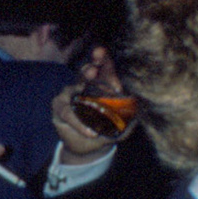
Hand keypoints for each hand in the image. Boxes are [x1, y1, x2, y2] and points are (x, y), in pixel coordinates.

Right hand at [51, 46, 127, 162]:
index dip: (103, 61)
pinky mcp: (59, 109)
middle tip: (93, 70)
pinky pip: (68, 114)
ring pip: (73, 90)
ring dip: (80, 91)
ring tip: (91, 99)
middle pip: (85, 73)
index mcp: (101, 85)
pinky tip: (91, 131)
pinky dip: (79, 123)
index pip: (102, 69)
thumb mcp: (124, 123)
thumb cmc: (108, 129)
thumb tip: (138, 104)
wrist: (91, 146)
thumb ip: (130, 114)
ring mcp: (69, 96)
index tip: (102, 52)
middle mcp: (83, 86)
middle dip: (89, 69)